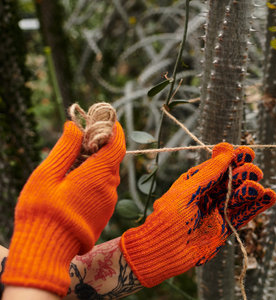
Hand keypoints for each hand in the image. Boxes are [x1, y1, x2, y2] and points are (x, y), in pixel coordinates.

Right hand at [2, 121, 124, 296]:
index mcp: (97, 175)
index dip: (114, 130)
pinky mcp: (104, 215)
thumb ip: (65, 149)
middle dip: (101, 147)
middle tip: (82, 139)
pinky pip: (104, 190)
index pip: (117, 145)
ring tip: (73, 163)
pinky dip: (95, 181)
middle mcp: (109, 188)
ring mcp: (109, 204)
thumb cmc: (42, 212)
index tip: (106, 120)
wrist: (47, 252)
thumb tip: (75, 127)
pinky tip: (75, 185)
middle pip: (112, 160)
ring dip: (96, 165)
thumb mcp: (47, 175)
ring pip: (107, 176)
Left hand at [120, 142, 275, 287]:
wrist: (163, 253)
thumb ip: (209, 173)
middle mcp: (208, 194)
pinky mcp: (226, 227)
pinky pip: (244, 213)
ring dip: (251, 190)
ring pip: (240, 196)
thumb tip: (226, 149)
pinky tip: (269, 197)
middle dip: (244, 174)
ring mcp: (218, 210)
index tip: (246, 153)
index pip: (218, 166)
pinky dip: (258, 206)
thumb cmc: (168, 219)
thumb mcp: (187, 192)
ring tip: (258, 188)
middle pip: (232, 179)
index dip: (233, 158)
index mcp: (195, 182)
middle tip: (253, 171)